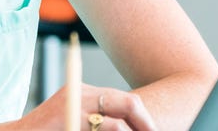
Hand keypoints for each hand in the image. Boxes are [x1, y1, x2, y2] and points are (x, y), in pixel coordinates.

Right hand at [20, 84, 156, 130]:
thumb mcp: (76, 122)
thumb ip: (98, 121)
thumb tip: (134, 127)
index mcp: (85, 91)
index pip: (128, 101)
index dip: (146, 121)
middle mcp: (81, 93)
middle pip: (130, 104)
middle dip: (147, 126)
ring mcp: (74, 106)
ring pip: (118, 124)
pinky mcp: (70, 119)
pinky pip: (107, 127)